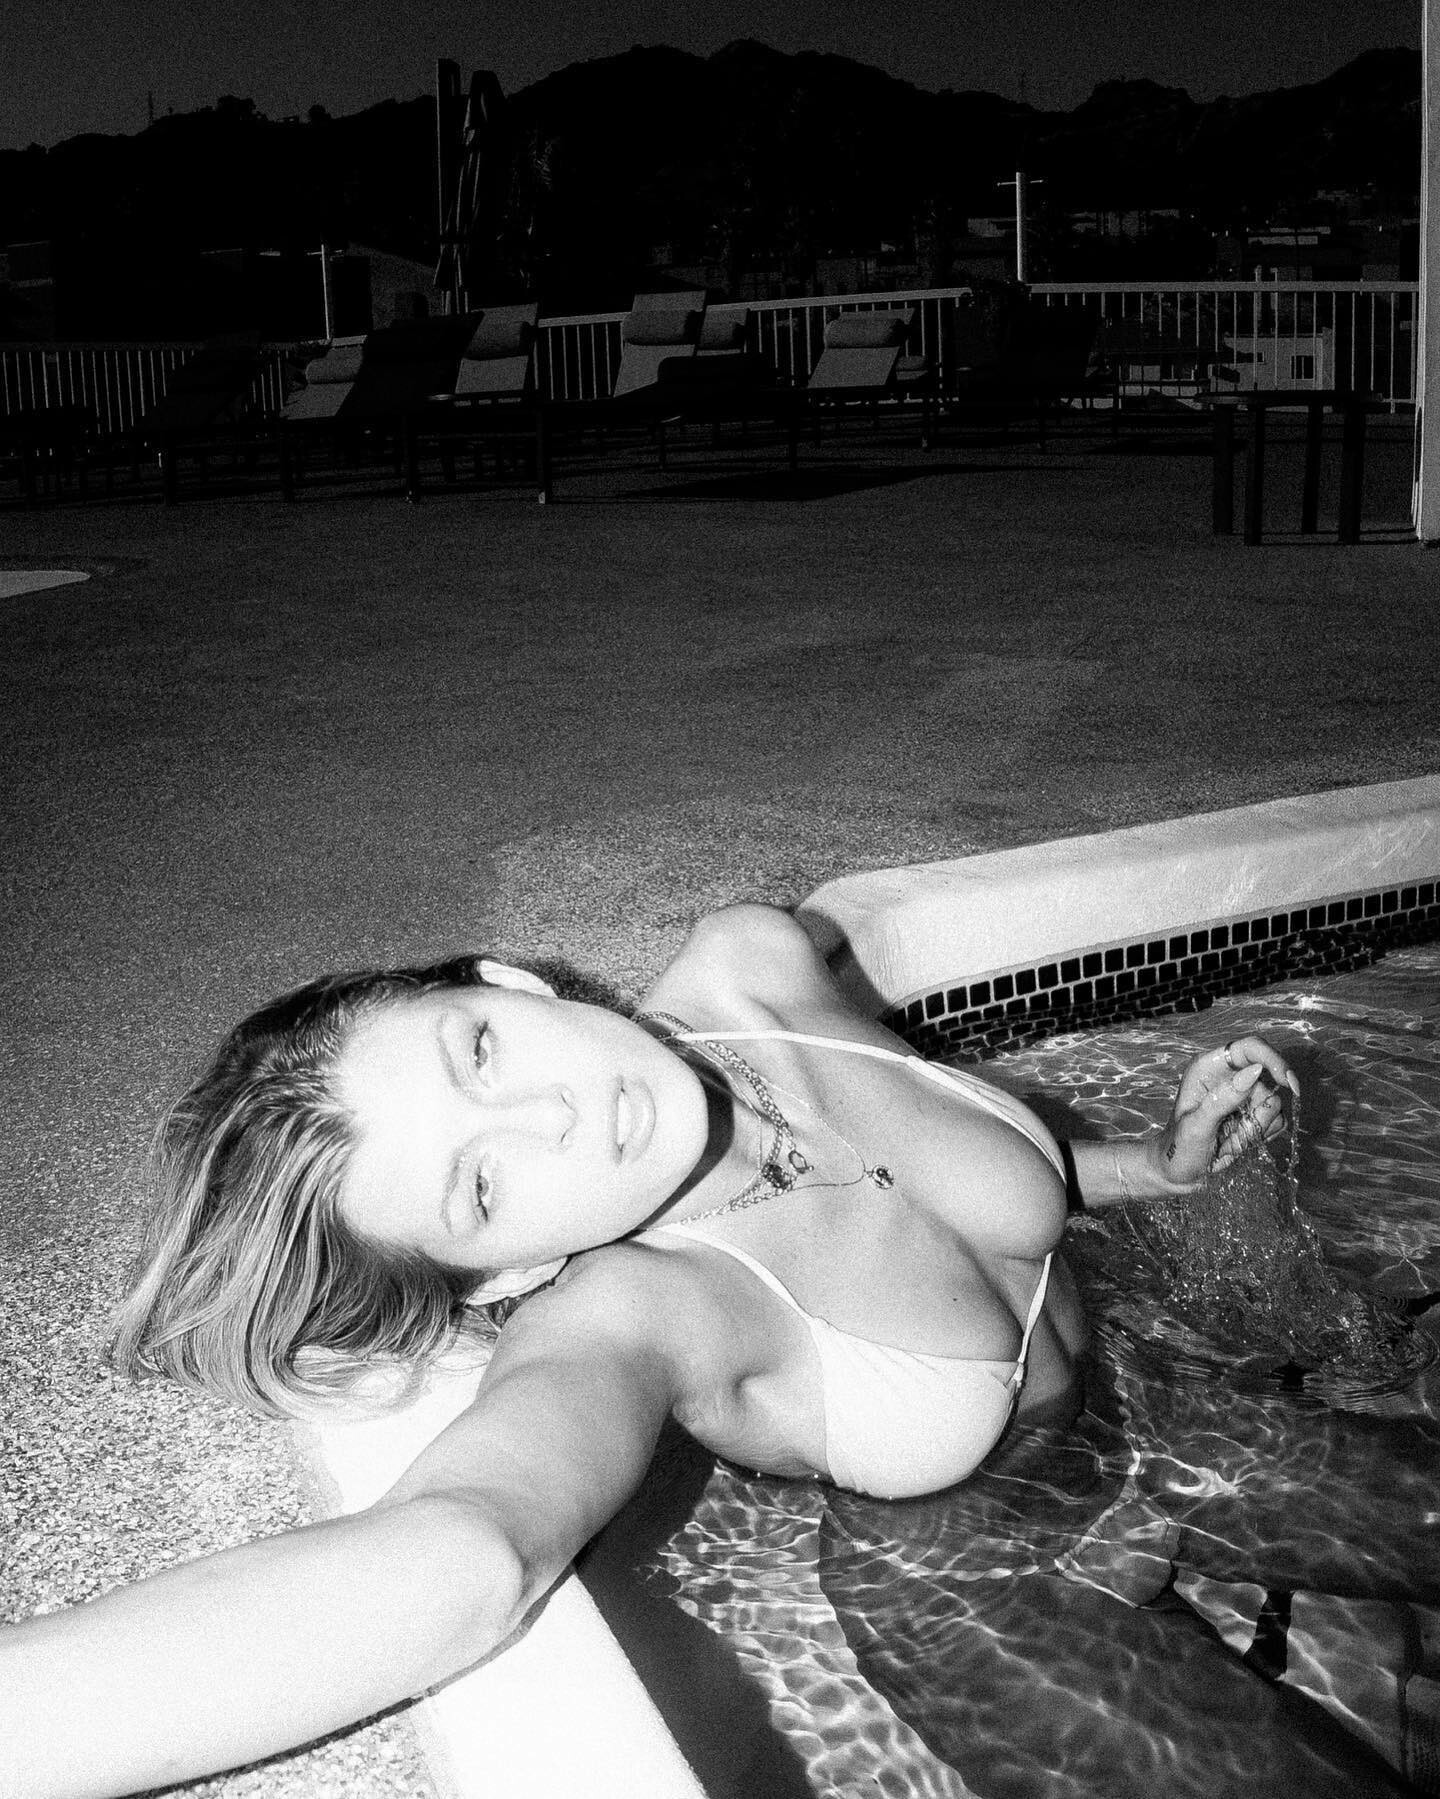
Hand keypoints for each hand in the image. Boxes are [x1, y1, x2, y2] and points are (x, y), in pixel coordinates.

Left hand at [1148, 1035, 1299, 1190]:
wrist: (1179, 1174)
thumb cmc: (1178, 1148)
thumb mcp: (1196, 1125)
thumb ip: (1223, 1099)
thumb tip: (1254, 1072)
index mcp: (1208, 1069)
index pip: (1248, 1048)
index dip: (1272, 1059)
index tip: (1287, 1082)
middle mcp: (1227, 1077)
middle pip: (1268, 1078)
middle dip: (1260, 1108)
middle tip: (1239, 1129)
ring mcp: (1242, 1096)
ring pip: (1274, 1101)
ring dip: (1257, 1126)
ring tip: (1230, 1139)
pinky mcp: (1253, 1114)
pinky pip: (1277, 1119)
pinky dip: (1263, 1134)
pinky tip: (1240, 1142)